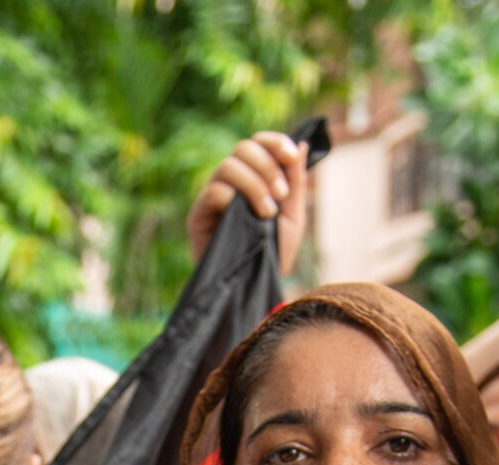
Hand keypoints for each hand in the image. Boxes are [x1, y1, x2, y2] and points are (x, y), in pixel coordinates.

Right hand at [189, 132, 310, 271]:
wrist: (256, 288)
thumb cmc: (273, 255)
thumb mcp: (293, 216)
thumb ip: (296, 182)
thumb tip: (300, 144)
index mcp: (252, 177)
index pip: (257, 142)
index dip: (273, 142)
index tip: (290, 157)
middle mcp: (230, 183)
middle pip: (243, 148)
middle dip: (267, 167)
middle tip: (281, 195)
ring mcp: (212, 198)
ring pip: (228, 166)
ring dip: (254, 184)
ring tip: (268, 212)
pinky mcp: (198, 217)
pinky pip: (214, 191)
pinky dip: (235, 198)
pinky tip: (250, 220)